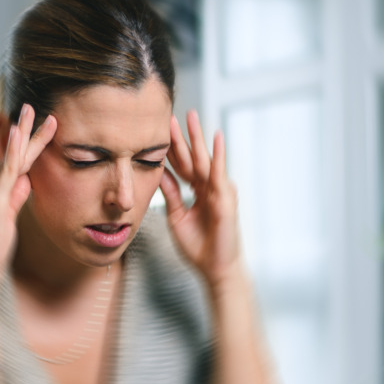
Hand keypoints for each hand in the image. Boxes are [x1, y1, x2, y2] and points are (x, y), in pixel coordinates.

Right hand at [0, 104, 55, 280]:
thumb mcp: (8, 218)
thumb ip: (16, 197)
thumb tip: (26, 181)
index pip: (8, 163)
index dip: (16, 144)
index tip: (22, 124)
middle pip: (9, 156)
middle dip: (21, 131)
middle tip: (29, 107)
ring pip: (12, 161)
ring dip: (25, 136)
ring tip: (31, 111)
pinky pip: (8, 172)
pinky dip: (13, 152)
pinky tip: (18, 133)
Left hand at [160, 110, 242, 287]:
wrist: (214, 269)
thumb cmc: (198, 246)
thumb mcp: (176, 216)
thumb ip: (169, 194)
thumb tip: (158, 172)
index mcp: (197, 191)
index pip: (182, 165)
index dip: (171, 148)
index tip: (159, 129)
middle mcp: (209, 187)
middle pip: (193, 157)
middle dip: (183, 136)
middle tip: (173, 114)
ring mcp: (218, 191)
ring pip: (205, 160)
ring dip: (199, 138)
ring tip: (192, 116)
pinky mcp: (225, 198)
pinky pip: (219, 173)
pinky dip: (218, 155)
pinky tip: (217, 138)